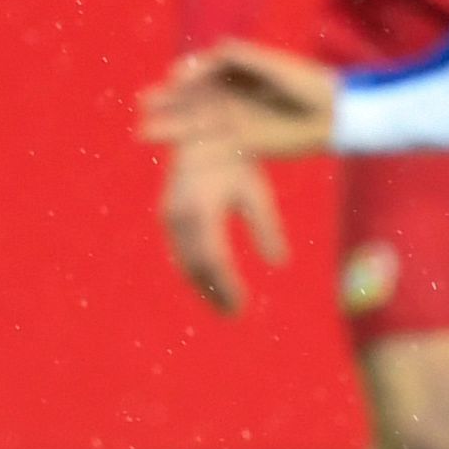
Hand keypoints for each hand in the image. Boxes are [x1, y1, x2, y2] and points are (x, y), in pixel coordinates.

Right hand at [137, 40, 339, 163]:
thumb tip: (216, 46)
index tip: (173, 78)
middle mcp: (228, 94)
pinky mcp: (241, 143)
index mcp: (233, 71)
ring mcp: (232, 119)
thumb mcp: (275, 66)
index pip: (202, 72)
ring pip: (195, 124)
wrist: (333, 114)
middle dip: (167, 102)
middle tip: (143, 104)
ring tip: (143, 133)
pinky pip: (212, 148)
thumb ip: (245, 57)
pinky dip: (192, 152)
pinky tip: (173, 157)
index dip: (185, 75)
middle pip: (191, 98)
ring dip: (170, 129)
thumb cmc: (307, 83)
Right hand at [156, 128, 284, 313]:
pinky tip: (214, 284)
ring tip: (226, 305)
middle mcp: (180, 214)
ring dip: (204, 287)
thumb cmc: (237, 163)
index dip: (228, 287)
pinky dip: (196, 272)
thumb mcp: (256, 192)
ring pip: (185, 263)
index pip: (215, 259)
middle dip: (215, 293)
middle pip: (197, 267)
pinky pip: (181, 253)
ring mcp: (169, 216)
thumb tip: (281, 263)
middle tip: (236, 314)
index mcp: (203, 208)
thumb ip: (267, 227)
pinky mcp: (167, 217)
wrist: (202, 135)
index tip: (243, 307)